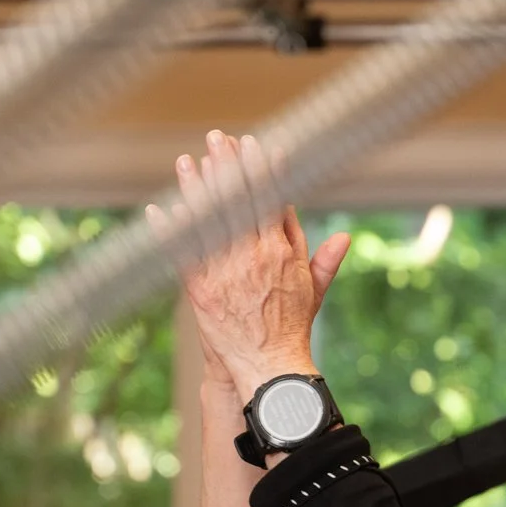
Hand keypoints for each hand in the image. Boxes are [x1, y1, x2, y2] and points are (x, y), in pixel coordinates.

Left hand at [148, 131, 350, 397]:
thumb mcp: (313, 290)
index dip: (257, 170)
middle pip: (236, 203)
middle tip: (215, 138)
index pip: (268, 200)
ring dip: (195, 190)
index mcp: (280, 253)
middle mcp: (253, 258)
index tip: (250, 144)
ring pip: (207, 222)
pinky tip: (161, 209)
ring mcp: (225, 274)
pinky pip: (183, 254)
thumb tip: (344, 237)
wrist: (270, 368)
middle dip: (226, 167)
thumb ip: (324, 260)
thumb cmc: (292, 328)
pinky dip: (171, 231)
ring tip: (185, 161)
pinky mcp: (201, 292)